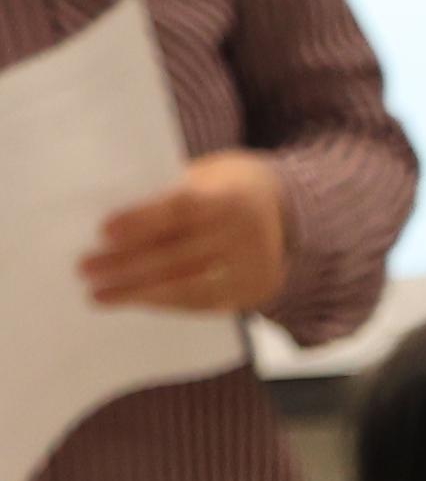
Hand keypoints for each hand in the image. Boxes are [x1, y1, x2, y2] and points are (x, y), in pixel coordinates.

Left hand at [82, 153, 293, 318]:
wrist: (283, 210)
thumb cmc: (224, 187)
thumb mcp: (203, 177)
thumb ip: (167, 196)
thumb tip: (112, 227)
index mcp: (235, 197)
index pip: (182, 211)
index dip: (142, 221)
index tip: (103, 232)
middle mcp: (250, 235)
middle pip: (180, 255)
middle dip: (127, 265)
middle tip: (87, 269)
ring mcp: (256, 268)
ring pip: (189, 287)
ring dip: (139, 293)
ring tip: (100, 295)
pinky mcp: (255, 292)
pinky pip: (203, 303)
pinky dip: (164, 303)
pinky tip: (136, 300)